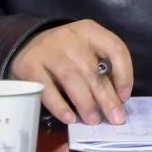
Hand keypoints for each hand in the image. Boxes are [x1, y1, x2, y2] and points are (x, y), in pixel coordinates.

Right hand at [10, 20, 132, 125]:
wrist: (27, 44)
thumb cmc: (66, 52)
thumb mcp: (86, 51)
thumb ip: (101, 70)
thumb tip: (117, 102)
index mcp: (90, 31)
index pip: (115, 48)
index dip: (124, 74)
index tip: (125, 97)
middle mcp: (70, 37)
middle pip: (93, 69)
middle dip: (107, 97)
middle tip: (115, 119)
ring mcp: (48, 50)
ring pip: (72, 79)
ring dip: (86, 103)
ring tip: (93, 120)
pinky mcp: (29, 65)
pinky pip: (47, 89)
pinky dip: (60, 106)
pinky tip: (69, 118)